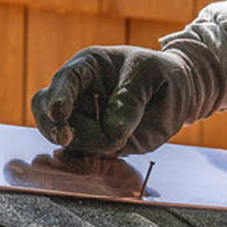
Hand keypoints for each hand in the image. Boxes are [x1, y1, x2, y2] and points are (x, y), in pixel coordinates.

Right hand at [31, 46, 199, 156]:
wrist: (179, 93)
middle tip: (66, 138)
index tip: (59, 115)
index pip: (65, 80)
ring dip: (84, 145)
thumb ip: (132, 99)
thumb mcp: (152, 75)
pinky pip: (81, 155)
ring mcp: (84, 119)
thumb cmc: (162, 74)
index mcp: (89, 67)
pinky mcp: (94, 142)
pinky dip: (88, 159)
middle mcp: (79, 93)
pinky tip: (108, 155)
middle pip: (47, 110)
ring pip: (63, 138)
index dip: (58, 97)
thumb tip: (111, 131)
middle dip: (53, 126)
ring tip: (119, 141)